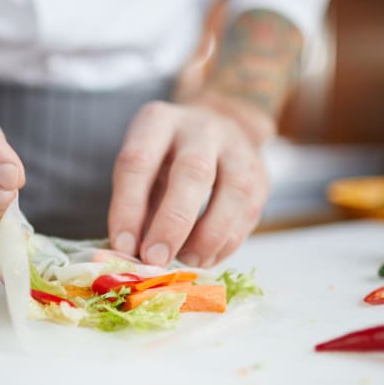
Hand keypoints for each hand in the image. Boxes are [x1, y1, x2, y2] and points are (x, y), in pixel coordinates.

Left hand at [108, 99, 270, 267]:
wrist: (214, 131)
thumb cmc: (166, 159)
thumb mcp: (141, 170)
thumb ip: (135, 208)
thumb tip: (127, 254)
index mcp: (159, 121)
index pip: (138, 161)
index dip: (128, 208)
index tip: (123, 247)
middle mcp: (200, 128)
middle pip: (193, 172)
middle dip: (173, 223)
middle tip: (155, 259)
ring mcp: (237, 148)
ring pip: (233, 191)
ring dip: (208, 237)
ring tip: (186, 263)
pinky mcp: (260, 174)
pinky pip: (249, 212)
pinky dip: (227, 243)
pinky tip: (206, 258)